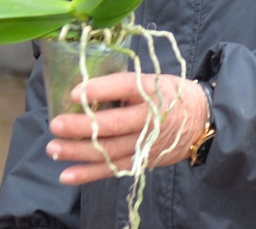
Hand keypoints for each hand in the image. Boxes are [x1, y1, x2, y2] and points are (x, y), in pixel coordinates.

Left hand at [45, 73, 208, 184]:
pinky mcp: (141, 161)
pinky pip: (112, 170)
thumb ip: (123, 84)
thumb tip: (83, 84)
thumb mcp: (153, 79)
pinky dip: (88, 174)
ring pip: (108, 151)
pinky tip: (66, 175)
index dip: (99, 90)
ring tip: (53, 148)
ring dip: (78, 151)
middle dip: (81, 126)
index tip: (74, 92)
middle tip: (56, 124)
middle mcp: (148, 119)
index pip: (124, 87)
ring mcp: (145, 144)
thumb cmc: (170, 94)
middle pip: (113, 125)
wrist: (202, 121)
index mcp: (151, 91)